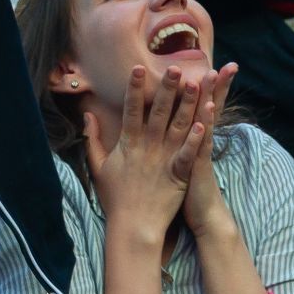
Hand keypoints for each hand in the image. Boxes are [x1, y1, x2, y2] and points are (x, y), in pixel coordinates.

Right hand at [82, 65, 207, 247]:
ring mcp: (163, 160)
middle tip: (176, 67)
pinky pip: (188, 153)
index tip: (139, 67)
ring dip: (188, 105)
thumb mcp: (98, 166)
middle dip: (168, 88)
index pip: (131, 109)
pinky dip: (196, 138)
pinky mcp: (178, 174)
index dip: (135, 88)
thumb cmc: (115, 198)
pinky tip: (206, 122)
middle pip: (158, 112)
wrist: (133, 226)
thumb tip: (87, 116)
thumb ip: (92, 139)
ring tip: (198, 84)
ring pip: (178, 126)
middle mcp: (147, 147)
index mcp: (128, 143)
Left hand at [181, 65, 237, 236]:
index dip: (206, 87)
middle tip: (229, 64)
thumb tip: (171, 129)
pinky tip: (209, 108)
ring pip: (206, 118)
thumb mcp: (180, 162)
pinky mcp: (197, 162)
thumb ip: (178, 143)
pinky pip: (202, 140)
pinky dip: (205, 123)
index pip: (201, 106)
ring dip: (211, 96)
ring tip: (215, 73)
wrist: (202, 217)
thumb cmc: (185, 190)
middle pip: (210, 106)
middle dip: (218, 86)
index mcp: (193, 137)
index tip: (212, 65)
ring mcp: (200, 149)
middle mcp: (200, 140)